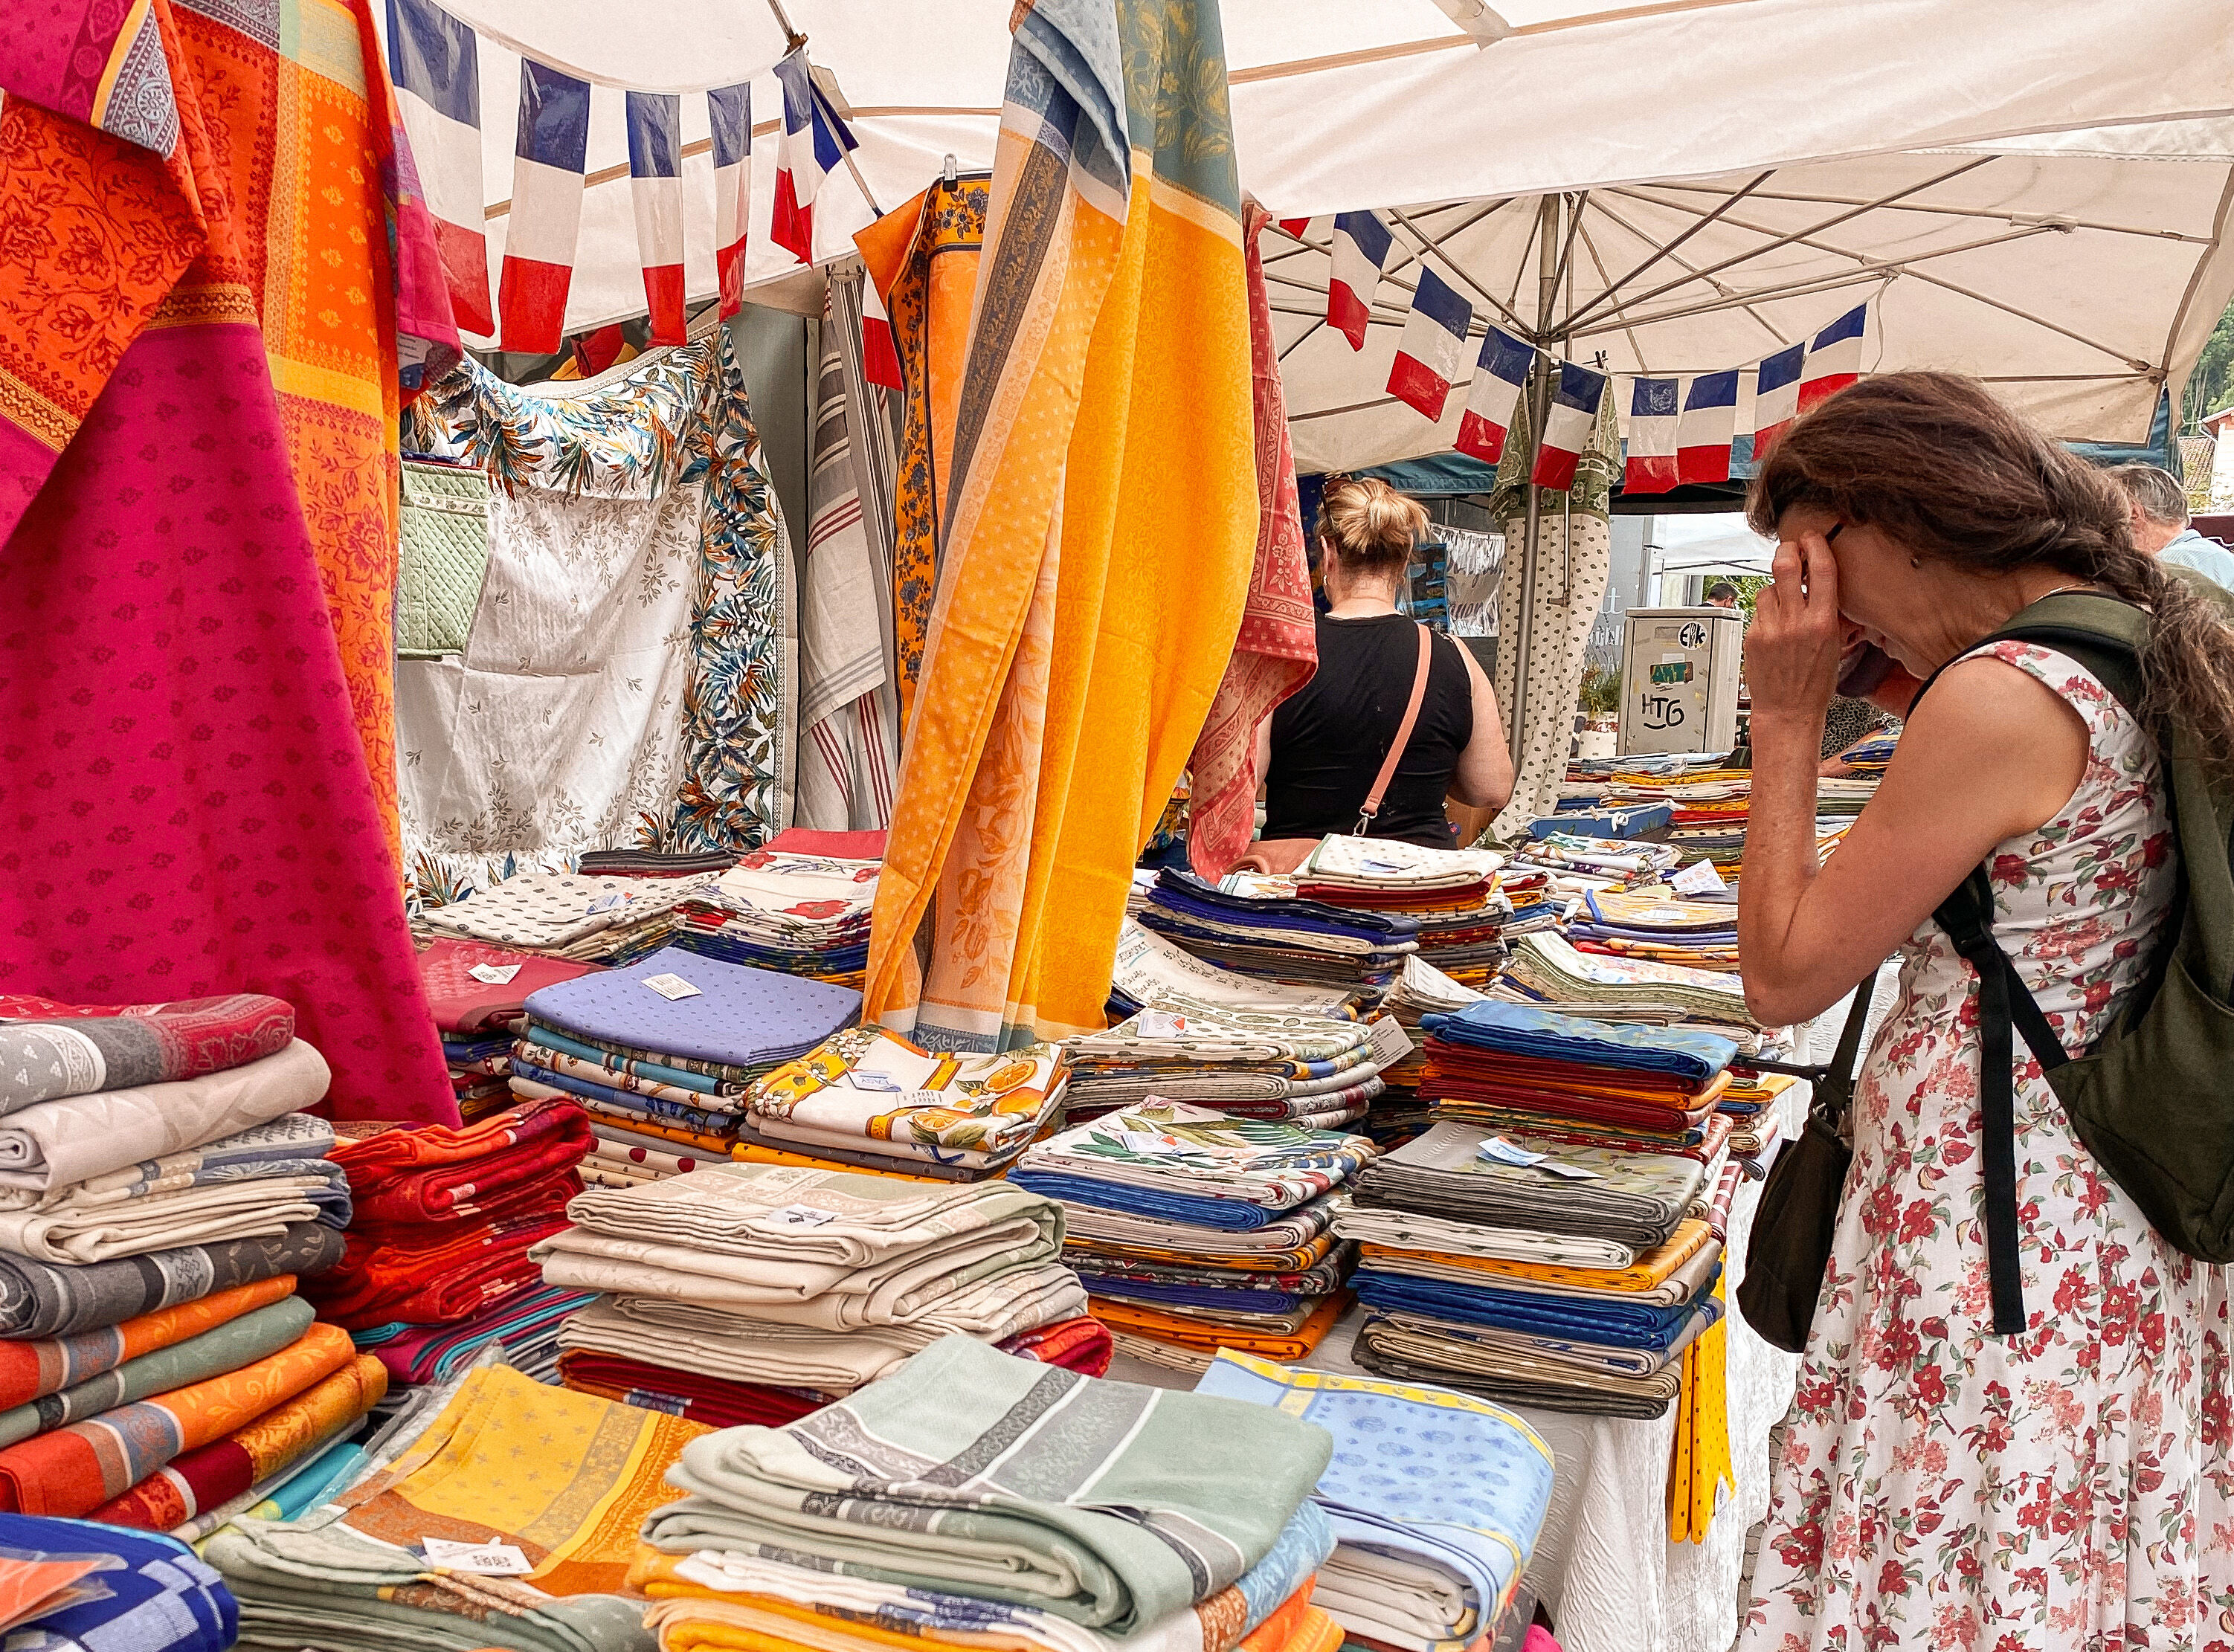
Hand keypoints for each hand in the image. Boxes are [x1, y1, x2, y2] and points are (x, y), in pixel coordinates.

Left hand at [1745, 530, 1843, 725]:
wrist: (1788, 711)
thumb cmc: (1814, 683)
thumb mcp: (1834, 644)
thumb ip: (1828, 610)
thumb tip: (1821, 581)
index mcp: (1822, 622)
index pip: (1821, 570)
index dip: (1816, 546)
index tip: (1812, 538)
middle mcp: (1794, 622)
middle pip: (1785, 565)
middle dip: (1787, 550)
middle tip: (1791, 549)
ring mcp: (1770, 628)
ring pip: (1768, 587)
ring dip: (1776, 587)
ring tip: (1784, 603)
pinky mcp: (1752, 636)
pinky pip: (1758, 610)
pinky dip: (1767, 611)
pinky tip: (1774, 628)